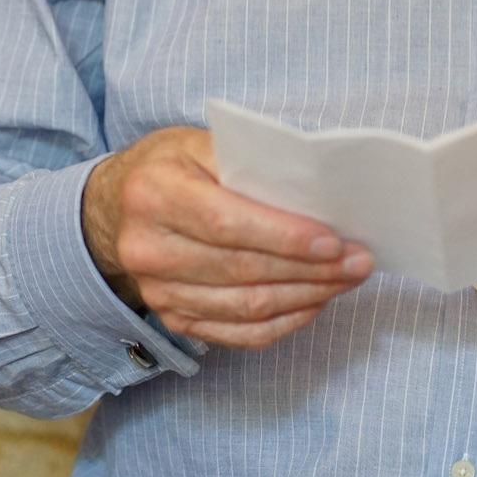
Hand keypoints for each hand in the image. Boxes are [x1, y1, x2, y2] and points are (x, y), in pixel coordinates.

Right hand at [82, 126, 373, 348]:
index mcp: (154, 194)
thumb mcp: (200, 143)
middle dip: (310, 270)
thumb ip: (249, 163)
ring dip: (307, 296)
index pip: (227, 223)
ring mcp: (158, 292)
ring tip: (347, 280)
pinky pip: (239, 333)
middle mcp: (148, 248)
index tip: (334, 241)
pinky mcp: (174, 319)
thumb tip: (313, 193)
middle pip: (243, 270)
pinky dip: (285, 321)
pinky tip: (315, 302)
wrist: (117, 207)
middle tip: (359, 261)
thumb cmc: (173, 166)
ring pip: (246, 307)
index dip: (285, 237)